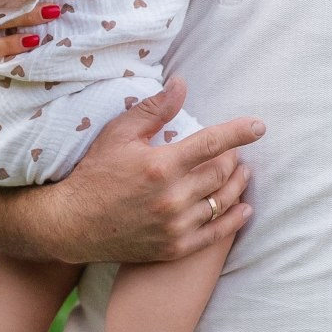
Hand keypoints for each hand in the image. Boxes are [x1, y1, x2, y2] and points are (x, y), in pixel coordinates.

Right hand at [43, 78, 263, 260]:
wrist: (72, 224)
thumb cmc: (95, 173)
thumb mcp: (119, 133)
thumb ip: (155, 109)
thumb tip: (182, 84)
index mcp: (161, 165)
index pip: (212, 143)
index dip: (239, 132)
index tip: (259, 126)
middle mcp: (172, 197)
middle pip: (221, 172)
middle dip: (233, 158)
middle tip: (234, 151)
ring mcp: (175, 226)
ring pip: (221, 201)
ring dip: (237, 185)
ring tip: (242, 173)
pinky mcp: (173, 248)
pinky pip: (214, 235)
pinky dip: (233, 220)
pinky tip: (243, 209)